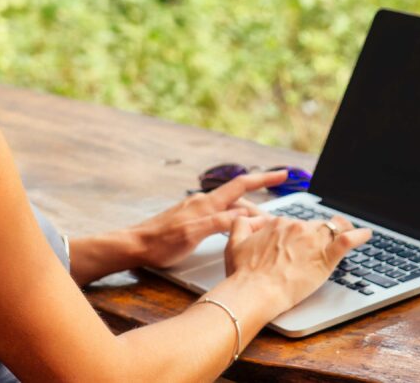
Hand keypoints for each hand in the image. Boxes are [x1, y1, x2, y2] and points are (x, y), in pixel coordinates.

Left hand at [130, 170, 288, 268]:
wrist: (135, 245)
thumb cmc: (161, 243)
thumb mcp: (194, 235)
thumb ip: (220, 223)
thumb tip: (246, 215)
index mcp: (207, 204)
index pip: (242, 185)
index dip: (264, 178)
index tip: (284, 174)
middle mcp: (203, 202)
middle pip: (239, 199)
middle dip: (259, 206)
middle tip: (275, 222)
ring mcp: (196, 209)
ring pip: (229, 208)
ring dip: (246, 214)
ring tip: (259, 228)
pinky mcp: (190, 218)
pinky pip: (219, 214)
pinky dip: (233, 219)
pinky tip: (233, 228)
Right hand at [224, 214, 371, 313]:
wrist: (255, 291)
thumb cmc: (244, 273)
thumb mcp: (233, 243)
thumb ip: (240, 225)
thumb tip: (245, 218)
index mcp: (277, 224)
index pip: (293, 222)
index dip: (299, 231)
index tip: (302, 236)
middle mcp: (296, 227)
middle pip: (314, 225)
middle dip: (319, 232)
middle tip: (323, 242)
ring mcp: (312, 240)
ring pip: (332, 228)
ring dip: (342, 228)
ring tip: (350, 230)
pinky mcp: (325, 257)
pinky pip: (347, 240)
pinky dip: (359, 235)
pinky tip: (367, 234)